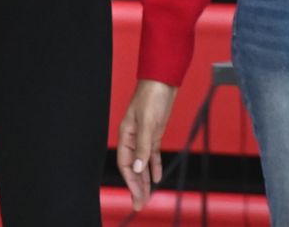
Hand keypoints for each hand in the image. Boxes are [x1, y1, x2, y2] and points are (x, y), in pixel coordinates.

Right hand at [118, 79, 176, 209]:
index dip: (131, 182)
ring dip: (145, 180)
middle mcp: (133, 138)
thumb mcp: (148, 123)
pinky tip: (156, 178)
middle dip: (137, 187)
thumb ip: (143, 147)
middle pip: (133, 167)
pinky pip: (151, 155)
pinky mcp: (153, 134)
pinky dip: (153, 167)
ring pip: (142, 164)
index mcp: (126, 134)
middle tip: (140, 205)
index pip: (126, 164)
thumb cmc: (152, 98)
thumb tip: (137, 168)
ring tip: (146, 197)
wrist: (162, 82)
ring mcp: (143, 136)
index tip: (137, 198)